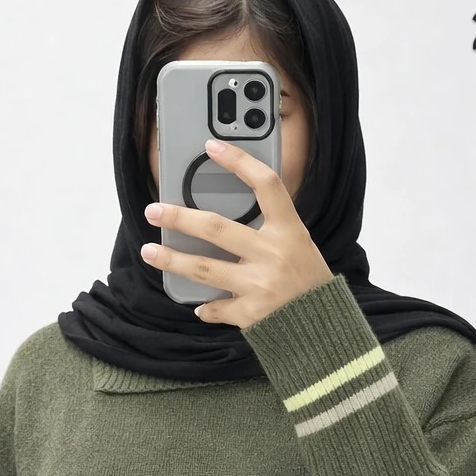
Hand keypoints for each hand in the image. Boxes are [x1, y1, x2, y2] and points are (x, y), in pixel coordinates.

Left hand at [141, 138, 332, 327]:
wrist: (326, 327)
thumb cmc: (311, 282)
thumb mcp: (299, 246)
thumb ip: (269, 231)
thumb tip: (222, 222)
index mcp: (289, 231)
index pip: (266, 185)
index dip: (239, 162)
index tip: (211, 147)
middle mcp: (273, 254)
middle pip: (216, 228)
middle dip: (179, 218)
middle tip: (154, 211)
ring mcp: (260, 285)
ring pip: (203, 269)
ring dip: (172, 260)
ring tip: (149, 252)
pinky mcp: (252, 314)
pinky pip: (217, 308)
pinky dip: (206, 307)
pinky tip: (198, 305)